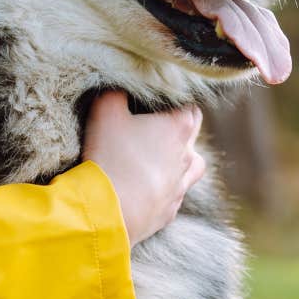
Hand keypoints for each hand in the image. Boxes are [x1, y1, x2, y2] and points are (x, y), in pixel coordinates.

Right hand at [82, 91, 204, 246]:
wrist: (109, 210)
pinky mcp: (170, 210)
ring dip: (178, 159)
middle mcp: (188, 156)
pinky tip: (143, 186)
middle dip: (177, 128)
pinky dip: (163, 187)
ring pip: (191, 166)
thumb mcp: (105, 110)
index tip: (155, 104)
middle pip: (193, 135)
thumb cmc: (111, 154)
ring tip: (154, 158)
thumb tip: (121, 89)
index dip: (174, 102)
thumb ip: (116, 93)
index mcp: (179, 127)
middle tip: (151, 127)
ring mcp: (181, 185)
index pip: (190, 106)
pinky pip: (173, 193)